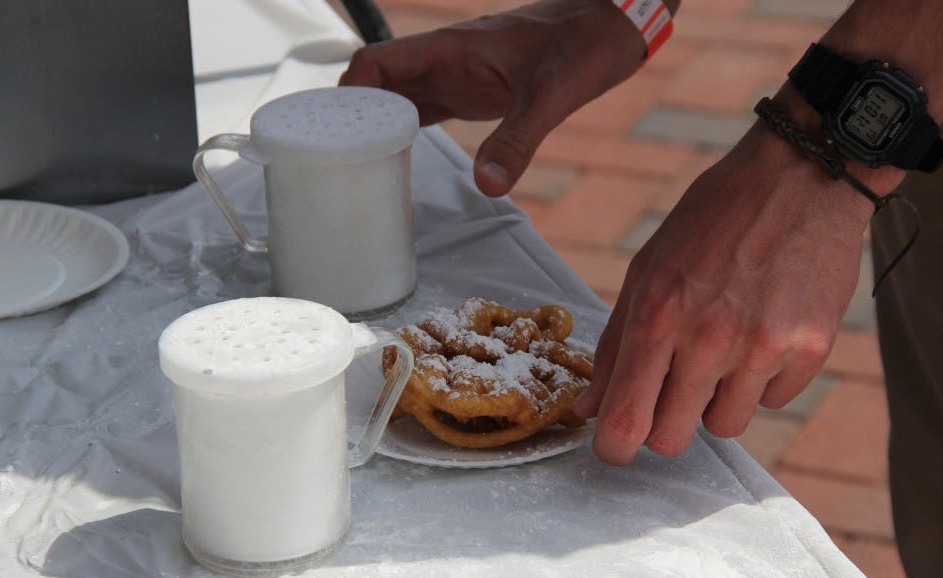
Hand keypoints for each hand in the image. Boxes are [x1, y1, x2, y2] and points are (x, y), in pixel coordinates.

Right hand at [339, 0, 642, 195]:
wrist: (607, 27)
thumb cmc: (580, 47)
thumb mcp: (551, 96)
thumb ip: (518, 139)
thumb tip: (487, 185)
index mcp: (450, 50)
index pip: (376, 62)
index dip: (348, 92)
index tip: (334, 131)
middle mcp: (444, 61)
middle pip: (378, 83)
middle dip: (353, 116)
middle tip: (338, 160)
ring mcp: (456, 75)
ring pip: (398, 97)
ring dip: (376, 125)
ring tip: (357, 165)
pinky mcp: (471, 90)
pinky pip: (425, 108)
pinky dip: (405, 130)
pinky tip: (397, 157)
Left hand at [574, 121, 881, 464]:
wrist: (800, 177)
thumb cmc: (711, 220)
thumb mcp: (646, 269)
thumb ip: (613, 345)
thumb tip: (588, 409)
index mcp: (658, 315)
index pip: (626, 421)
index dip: (613, 447)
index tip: (615, 446)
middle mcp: (709, 339)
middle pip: (673, 440)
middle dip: (663, 425)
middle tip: (669, 389)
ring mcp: (764, 347)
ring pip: (724, 427)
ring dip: (713, 402)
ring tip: (720, 350)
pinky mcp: (810, 349)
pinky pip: (771, 402)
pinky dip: (760, 381)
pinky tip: (761, 333)